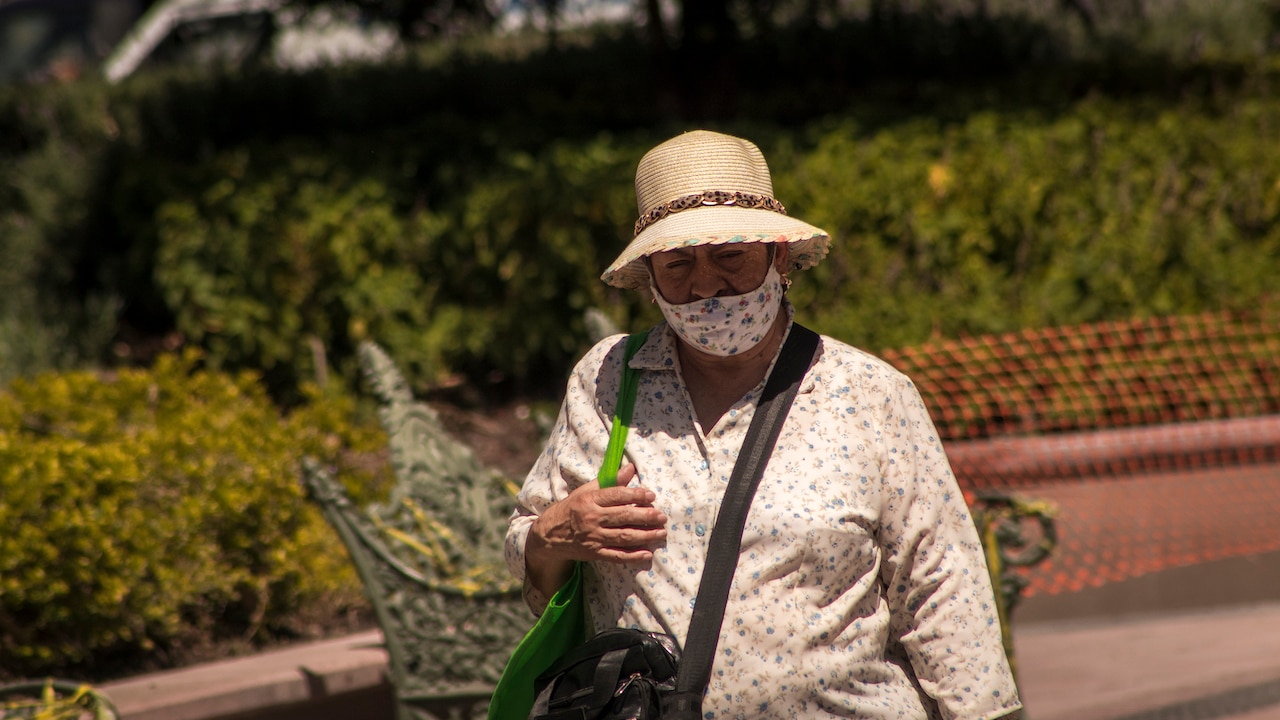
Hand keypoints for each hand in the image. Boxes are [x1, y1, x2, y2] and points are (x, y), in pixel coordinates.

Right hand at [530, 464, 667, 565]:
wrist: (549, 535)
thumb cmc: (572, 508)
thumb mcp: (586, 491)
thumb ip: (610, 481)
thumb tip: (631, 468)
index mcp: (589, 499)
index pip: (616, 495)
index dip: (635, 495)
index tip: (651, 496)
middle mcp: (591, 518)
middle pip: (623, 517)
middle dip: (645, 517)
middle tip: (662, 516)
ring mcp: (593, 537)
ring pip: (623, 537)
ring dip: (645, 536)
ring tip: (661, 533)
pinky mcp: (594, 553)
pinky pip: (616, 556)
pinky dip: (632, 556)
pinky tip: (647, 554)